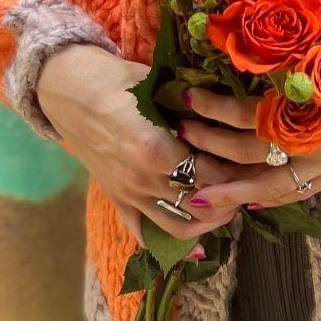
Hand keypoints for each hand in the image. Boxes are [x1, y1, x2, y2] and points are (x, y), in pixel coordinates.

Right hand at [35, 44, 277, 250]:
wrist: (64, 87)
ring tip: (231, 205)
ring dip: (210, 221)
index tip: (256, 160)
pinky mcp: (117, 200)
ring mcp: (128, 195)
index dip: (238, 169)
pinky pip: (147, 233)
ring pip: (180, 226)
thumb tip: (233, 115)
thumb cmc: (114, 78)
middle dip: (232, 195)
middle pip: (201, 202)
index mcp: (154, 149)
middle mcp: (142, 180)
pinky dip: (172, 242)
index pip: (211, 173)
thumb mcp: (157, 86)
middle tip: (253, 182)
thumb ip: (192, 107)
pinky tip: (198, 239)